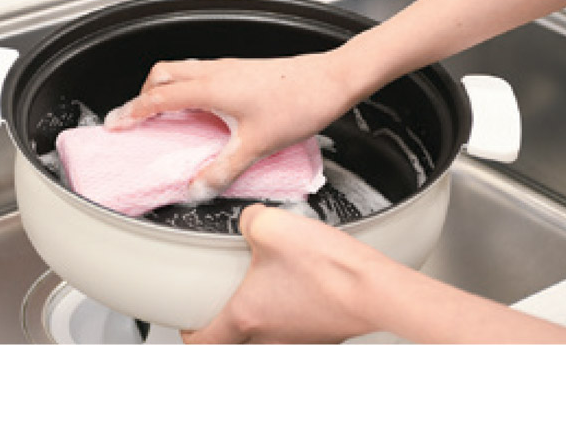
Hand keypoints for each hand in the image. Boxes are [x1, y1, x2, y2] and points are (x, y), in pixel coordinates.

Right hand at [104, 50, 355, 201]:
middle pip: (162, 74)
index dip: (132, 113)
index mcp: (211, 87)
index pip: (157, 98)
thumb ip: (223, 169)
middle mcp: (215, 72)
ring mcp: (229, 67)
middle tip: (137, 118)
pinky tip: (204, 109)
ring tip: (165, 114)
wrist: (329, 81)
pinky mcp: (243, 70)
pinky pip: (202, 73)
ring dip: (166, 88)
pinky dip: (189, 87)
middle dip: (143, 95)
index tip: (116, 125)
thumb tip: (198, 189)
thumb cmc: (298, 103)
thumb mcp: (256, 145)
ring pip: (182, 69)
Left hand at [180, 204, 384, 343]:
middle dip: (225, 329)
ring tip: (265, 292)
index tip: (191, 321)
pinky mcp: (323, 335)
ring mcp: (298, 340)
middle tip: (226, 305)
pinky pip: (296, 331)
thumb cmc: (328, 267)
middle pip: (234, 348)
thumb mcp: (273, 224)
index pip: (203, 343)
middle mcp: (270, 336)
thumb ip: (250, 219)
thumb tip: (249, 220)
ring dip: (259, 323)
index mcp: (248, 316)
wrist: (374, 287)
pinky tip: (299, 289)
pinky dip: (290, 317)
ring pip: (267, 341)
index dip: (190, 333)